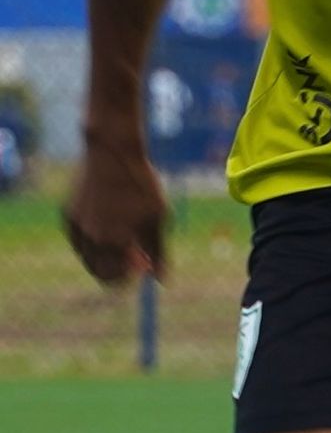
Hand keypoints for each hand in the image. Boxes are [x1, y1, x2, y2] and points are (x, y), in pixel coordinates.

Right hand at [64, 136, 169, 283]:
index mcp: (114, 243)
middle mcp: (90, 239)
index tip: (142, 267)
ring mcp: (75, 226)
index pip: (116, 279)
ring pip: (87, 256)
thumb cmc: (141, 185)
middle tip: (133, 258)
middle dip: (116, 270)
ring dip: (103, 254)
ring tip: (122, 231)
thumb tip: (162, 280)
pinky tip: (106, 220)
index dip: (130, 277)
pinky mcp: (66, 214)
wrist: (112, 152)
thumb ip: (159, 253)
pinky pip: (78, 237)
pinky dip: (91, 237)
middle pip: (99, 272)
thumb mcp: (159, 218)